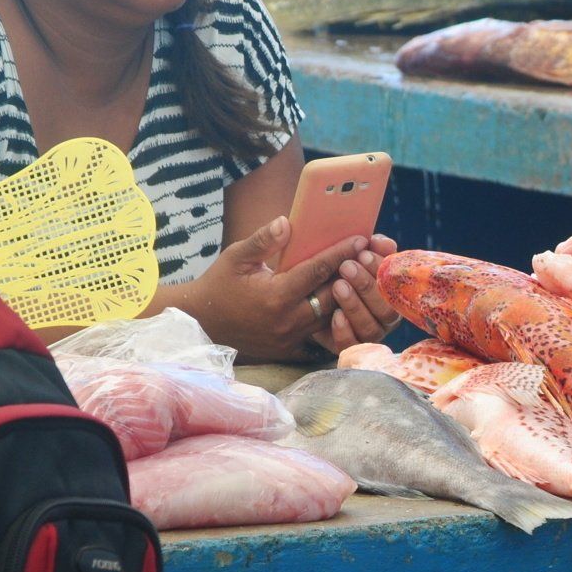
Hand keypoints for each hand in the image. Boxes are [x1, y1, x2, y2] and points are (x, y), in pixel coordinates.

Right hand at [183, 217, 364, 361]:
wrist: (203, 323)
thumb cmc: (219, 285)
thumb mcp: (236, 257)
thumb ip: (263, 240)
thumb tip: (287, 222)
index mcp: (276, 295)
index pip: (318, 270)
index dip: (341, 253)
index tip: (360, 239)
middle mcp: (288, 319)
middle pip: (332, 296)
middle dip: (351, 276)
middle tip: (369, 258)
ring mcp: (291, 338)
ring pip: (331, 318)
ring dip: (345, 299)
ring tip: (360, 279)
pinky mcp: (290, 349)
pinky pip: (321, 337)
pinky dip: (333, 322)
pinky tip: (344, 308)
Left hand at [311, 234, 403, 353]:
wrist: (310, 298)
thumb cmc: (338, 273)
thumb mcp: (352, 257)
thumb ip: (371, 248)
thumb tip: (381, 241)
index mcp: (391, 294)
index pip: (395, 286)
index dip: (382, 270)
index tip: (363, 253)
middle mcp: (385, 317)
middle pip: (387, 310)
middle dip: (367, 287)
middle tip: (346, 267)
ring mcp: (368, 334)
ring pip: (371, 329)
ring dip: (356, 306)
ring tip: (337, 286)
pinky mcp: (348, 346)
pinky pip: (352, 346)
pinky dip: (345, 332)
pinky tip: (335, 315)